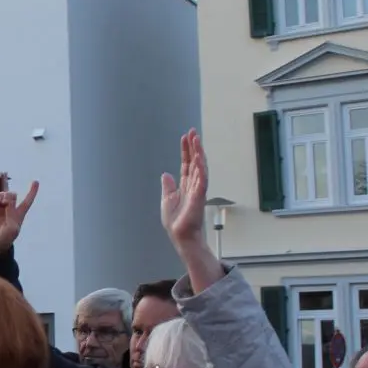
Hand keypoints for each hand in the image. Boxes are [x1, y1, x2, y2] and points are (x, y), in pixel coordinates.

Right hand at [0, 182, 38, 253]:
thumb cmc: (5, 239)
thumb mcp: (12, 228)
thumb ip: (11, 213)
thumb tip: (7, 200)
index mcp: (19, 214)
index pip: (28, 200)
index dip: (32, 191)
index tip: (36, 181)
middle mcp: (10, 209)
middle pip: (12, 195)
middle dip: (9, 195)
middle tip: (5, 202)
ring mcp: (0, 208)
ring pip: (3, 194)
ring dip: (2, 195)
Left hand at [160, 130, 208, 247]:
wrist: (180, 235)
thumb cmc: (176, 221)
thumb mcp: (167, 200)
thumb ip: (168, 186)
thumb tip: (165, 174)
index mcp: (185, 185)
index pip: (187, 163)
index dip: (186, 150)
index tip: (185, 137)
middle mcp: (193, 185)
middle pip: (195, 162)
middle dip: (194, 147)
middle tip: (193, 132)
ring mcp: (198, 190)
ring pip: (200, 167)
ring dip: (199, 153)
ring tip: (196, 140)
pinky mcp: (199, 196)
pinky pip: (202, 179)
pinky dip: (201, 168)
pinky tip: (200, 158)